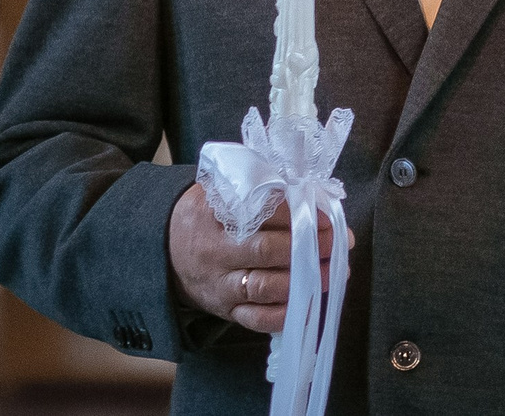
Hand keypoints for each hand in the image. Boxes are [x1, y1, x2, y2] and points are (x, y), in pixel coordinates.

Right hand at [167, 182, 346, 335]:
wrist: (164, 248)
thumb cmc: (207, 214)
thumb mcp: (221, 190)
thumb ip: (257, 186)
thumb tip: (307, 189)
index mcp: (214, 216)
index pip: (261, 214)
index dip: (298, 216)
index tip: (328, 217)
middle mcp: (215, 252)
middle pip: (265, 251)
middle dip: (308, 249)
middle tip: (340, 244)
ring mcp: (219, 285)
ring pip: (263, 287)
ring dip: (303, 283)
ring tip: (334, 274)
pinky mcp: (224, 310)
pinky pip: (255, 318)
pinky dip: (283, 315)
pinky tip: (308, 305)